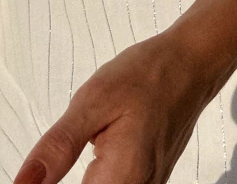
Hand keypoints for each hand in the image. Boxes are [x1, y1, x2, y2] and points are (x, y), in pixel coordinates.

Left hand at [11, 27, 215, 183]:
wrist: (192, 63)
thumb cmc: (146, 75)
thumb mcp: (92, 101)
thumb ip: (57, 148)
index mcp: (121, 180)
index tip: (45, 168)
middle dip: (66, 180)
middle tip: (65, 152)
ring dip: (85, 179)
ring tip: (77, 150)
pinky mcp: (149, 182)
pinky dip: (98, 179)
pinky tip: (94, 157)